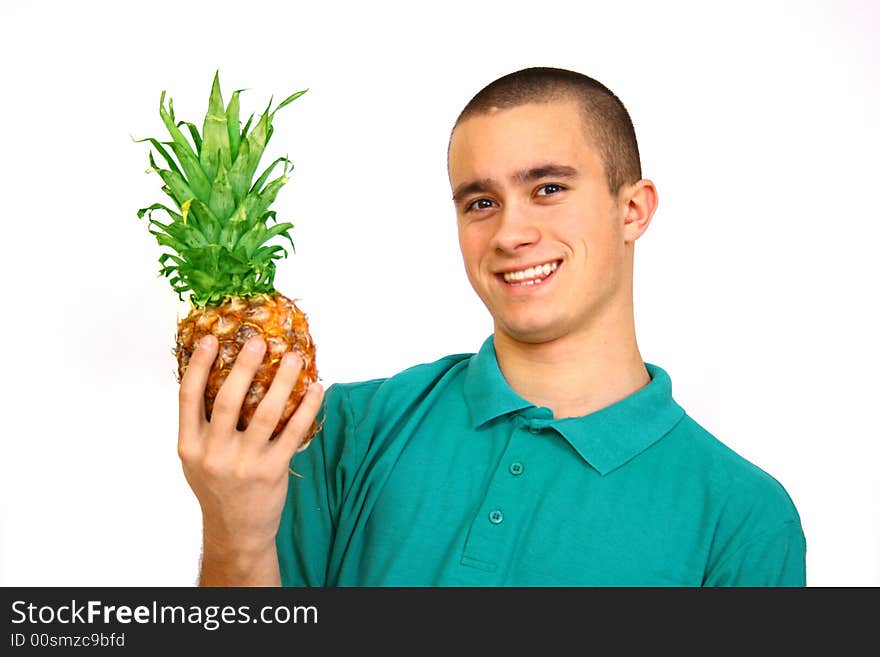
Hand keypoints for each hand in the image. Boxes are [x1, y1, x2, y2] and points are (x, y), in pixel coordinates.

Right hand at [177, 333, 324, 584]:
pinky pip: (293, 432)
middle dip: (243, 367)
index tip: (211, 339)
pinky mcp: (272, 471)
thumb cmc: (217, 487)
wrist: (236, 530)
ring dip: (282, 381)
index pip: (188, 398)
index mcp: (189, 446)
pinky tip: (315, 389)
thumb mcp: (196, 459)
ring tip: (294, 358)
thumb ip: (202, 424)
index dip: (199, 366)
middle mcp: (213, 454)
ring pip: (265, 412)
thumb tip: (217, 374)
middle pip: (227, 400)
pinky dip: (306, 407)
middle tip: (259, 341)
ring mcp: (243, 463)